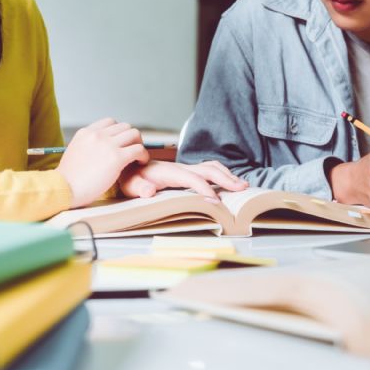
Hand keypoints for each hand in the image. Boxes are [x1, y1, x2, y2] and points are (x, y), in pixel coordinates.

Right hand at [56, 118, 148, 207]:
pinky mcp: (117, 158)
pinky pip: (139, 150)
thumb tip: (96, 149)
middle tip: (132, 152)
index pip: (110, 122)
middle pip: (125, 127)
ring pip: (134, 135)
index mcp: (86, 132)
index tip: (121, 145)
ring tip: (137, 158)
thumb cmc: (69, 179)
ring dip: (139, 145)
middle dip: (131, 139)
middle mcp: (97, 135)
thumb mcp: (75, 153)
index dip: (119, 133)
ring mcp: (108, 145)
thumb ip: (88, 146)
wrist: (64, 189)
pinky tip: (140, 163)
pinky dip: (143, 156)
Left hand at [118, 160, 248, 201]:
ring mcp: (184, 169)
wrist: (127, 167)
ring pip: (211, 167)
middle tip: (242, 188)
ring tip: (242, 185)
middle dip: (226, 179)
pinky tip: (229, 182)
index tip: (216, 202)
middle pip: (209, 170)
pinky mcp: (186, 172)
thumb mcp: (129, 184)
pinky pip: (207, 171)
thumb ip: (139, 188)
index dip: (204, 189)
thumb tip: (150, 191)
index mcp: (169, 171)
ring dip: (227, 175)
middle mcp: (180, 168)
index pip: (192, 178)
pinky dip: (222, 175)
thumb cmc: (129, 178)